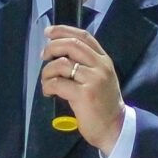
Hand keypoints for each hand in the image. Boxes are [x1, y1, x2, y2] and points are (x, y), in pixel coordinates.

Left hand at [38, 25, 124, 155]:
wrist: (114, 128)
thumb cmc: (104, 105)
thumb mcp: (101, 79)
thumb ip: (87, 64)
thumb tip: (60, 54)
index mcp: (104, 60)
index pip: (84, 36)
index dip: (64, 30)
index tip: (49, 31)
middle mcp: (100, 66)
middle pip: (72, 44)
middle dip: (52, 46)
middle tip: (43, 56)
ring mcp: (93, 80)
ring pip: (61, 64)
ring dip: (47, 71)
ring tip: (46, 81)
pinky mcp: (84, 94)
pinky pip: (57, 83)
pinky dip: (48, 85)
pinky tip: (48, 92)